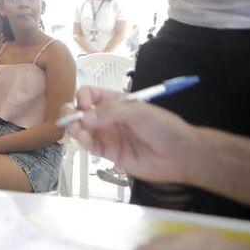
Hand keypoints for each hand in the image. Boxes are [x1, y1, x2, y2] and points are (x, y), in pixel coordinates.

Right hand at [63, 87, 192, 184]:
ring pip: (81, 129)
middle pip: (80, 111)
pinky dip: (83, 142)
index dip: (82, 97)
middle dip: (71, 112)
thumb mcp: (138, 111)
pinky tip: (85, 140)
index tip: (84, 104)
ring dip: (74, 128)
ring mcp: (107, 135)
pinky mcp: (109, 153)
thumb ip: (110, 112)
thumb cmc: (163, 127)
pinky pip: (90, 146)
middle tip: (70, 118)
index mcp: (115, 102)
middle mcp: (107, 117)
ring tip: (78, 131)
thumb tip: (84, 116)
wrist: (180, 155)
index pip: (89, 94)